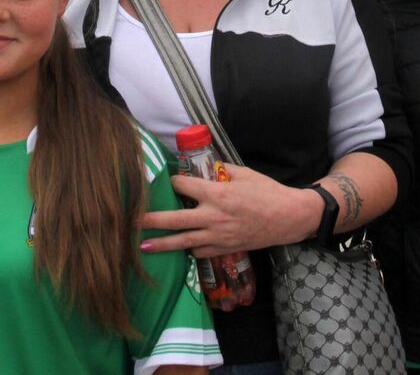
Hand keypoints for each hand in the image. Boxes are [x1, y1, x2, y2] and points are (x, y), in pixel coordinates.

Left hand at [139, 164, 317, 257]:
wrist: (289, 218)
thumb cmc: (267, 192)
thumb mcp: (244, 173)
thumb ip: (221, 170)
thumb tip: (204, 167)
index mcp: (218, 194)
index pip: (184, 187)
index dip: (173, 182)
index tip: (167, 180)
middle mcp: (214, 217)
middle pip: (175, 220)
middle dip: (151, 220)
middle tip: (130, 221)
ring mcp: (219, 236)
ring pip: (183, 242)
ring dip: (162, 244)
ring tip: (142, 247)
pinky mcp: (225, 248)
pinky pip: (201, 251)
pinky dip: (189, 250)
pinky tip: (178, 250)